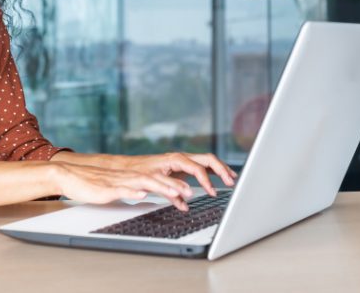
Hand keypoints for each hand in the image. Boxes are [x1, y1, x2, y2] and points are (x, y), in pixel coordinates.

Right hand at [51, 162, 193, 210]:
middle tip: (190, 192)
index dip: (174, 184)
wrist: (70, 177)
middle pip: (156, 179)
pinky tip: (142, 193)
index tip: (190, 192)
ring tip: (175, 192)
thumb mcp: (117, 188)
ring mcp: (118, 182)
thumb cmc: (93, 184)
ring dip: (160, 187)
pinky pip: (122, 189)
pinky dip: (133, 190)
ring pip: (143, 182)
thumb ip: (132, 189)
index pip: (158, 179)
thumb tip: (147, 193)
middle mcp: (128, 177)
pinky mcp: (106, 189)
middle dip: (174, 185)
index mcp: (132, 177)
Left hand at [112, 152, 237, 197]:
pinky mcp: (182, 166)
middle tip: (231, 182)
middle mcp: (181, 157)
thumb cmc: (139, 173)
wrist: (128, 168)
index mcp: (175, 159)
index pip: (198, 168)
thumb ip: (172, 192)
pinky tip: (219, 180)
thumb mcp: (154, 183)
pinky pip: (201, 167)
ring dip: (220, 170)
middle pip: (208, 159)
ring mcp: (183, 161)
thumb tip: (187, 202)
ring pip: (207, 162)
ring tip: (231, 179)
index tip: (213, 192)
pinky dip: (212, 173)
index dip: (207, 181)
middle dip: (221, 170)